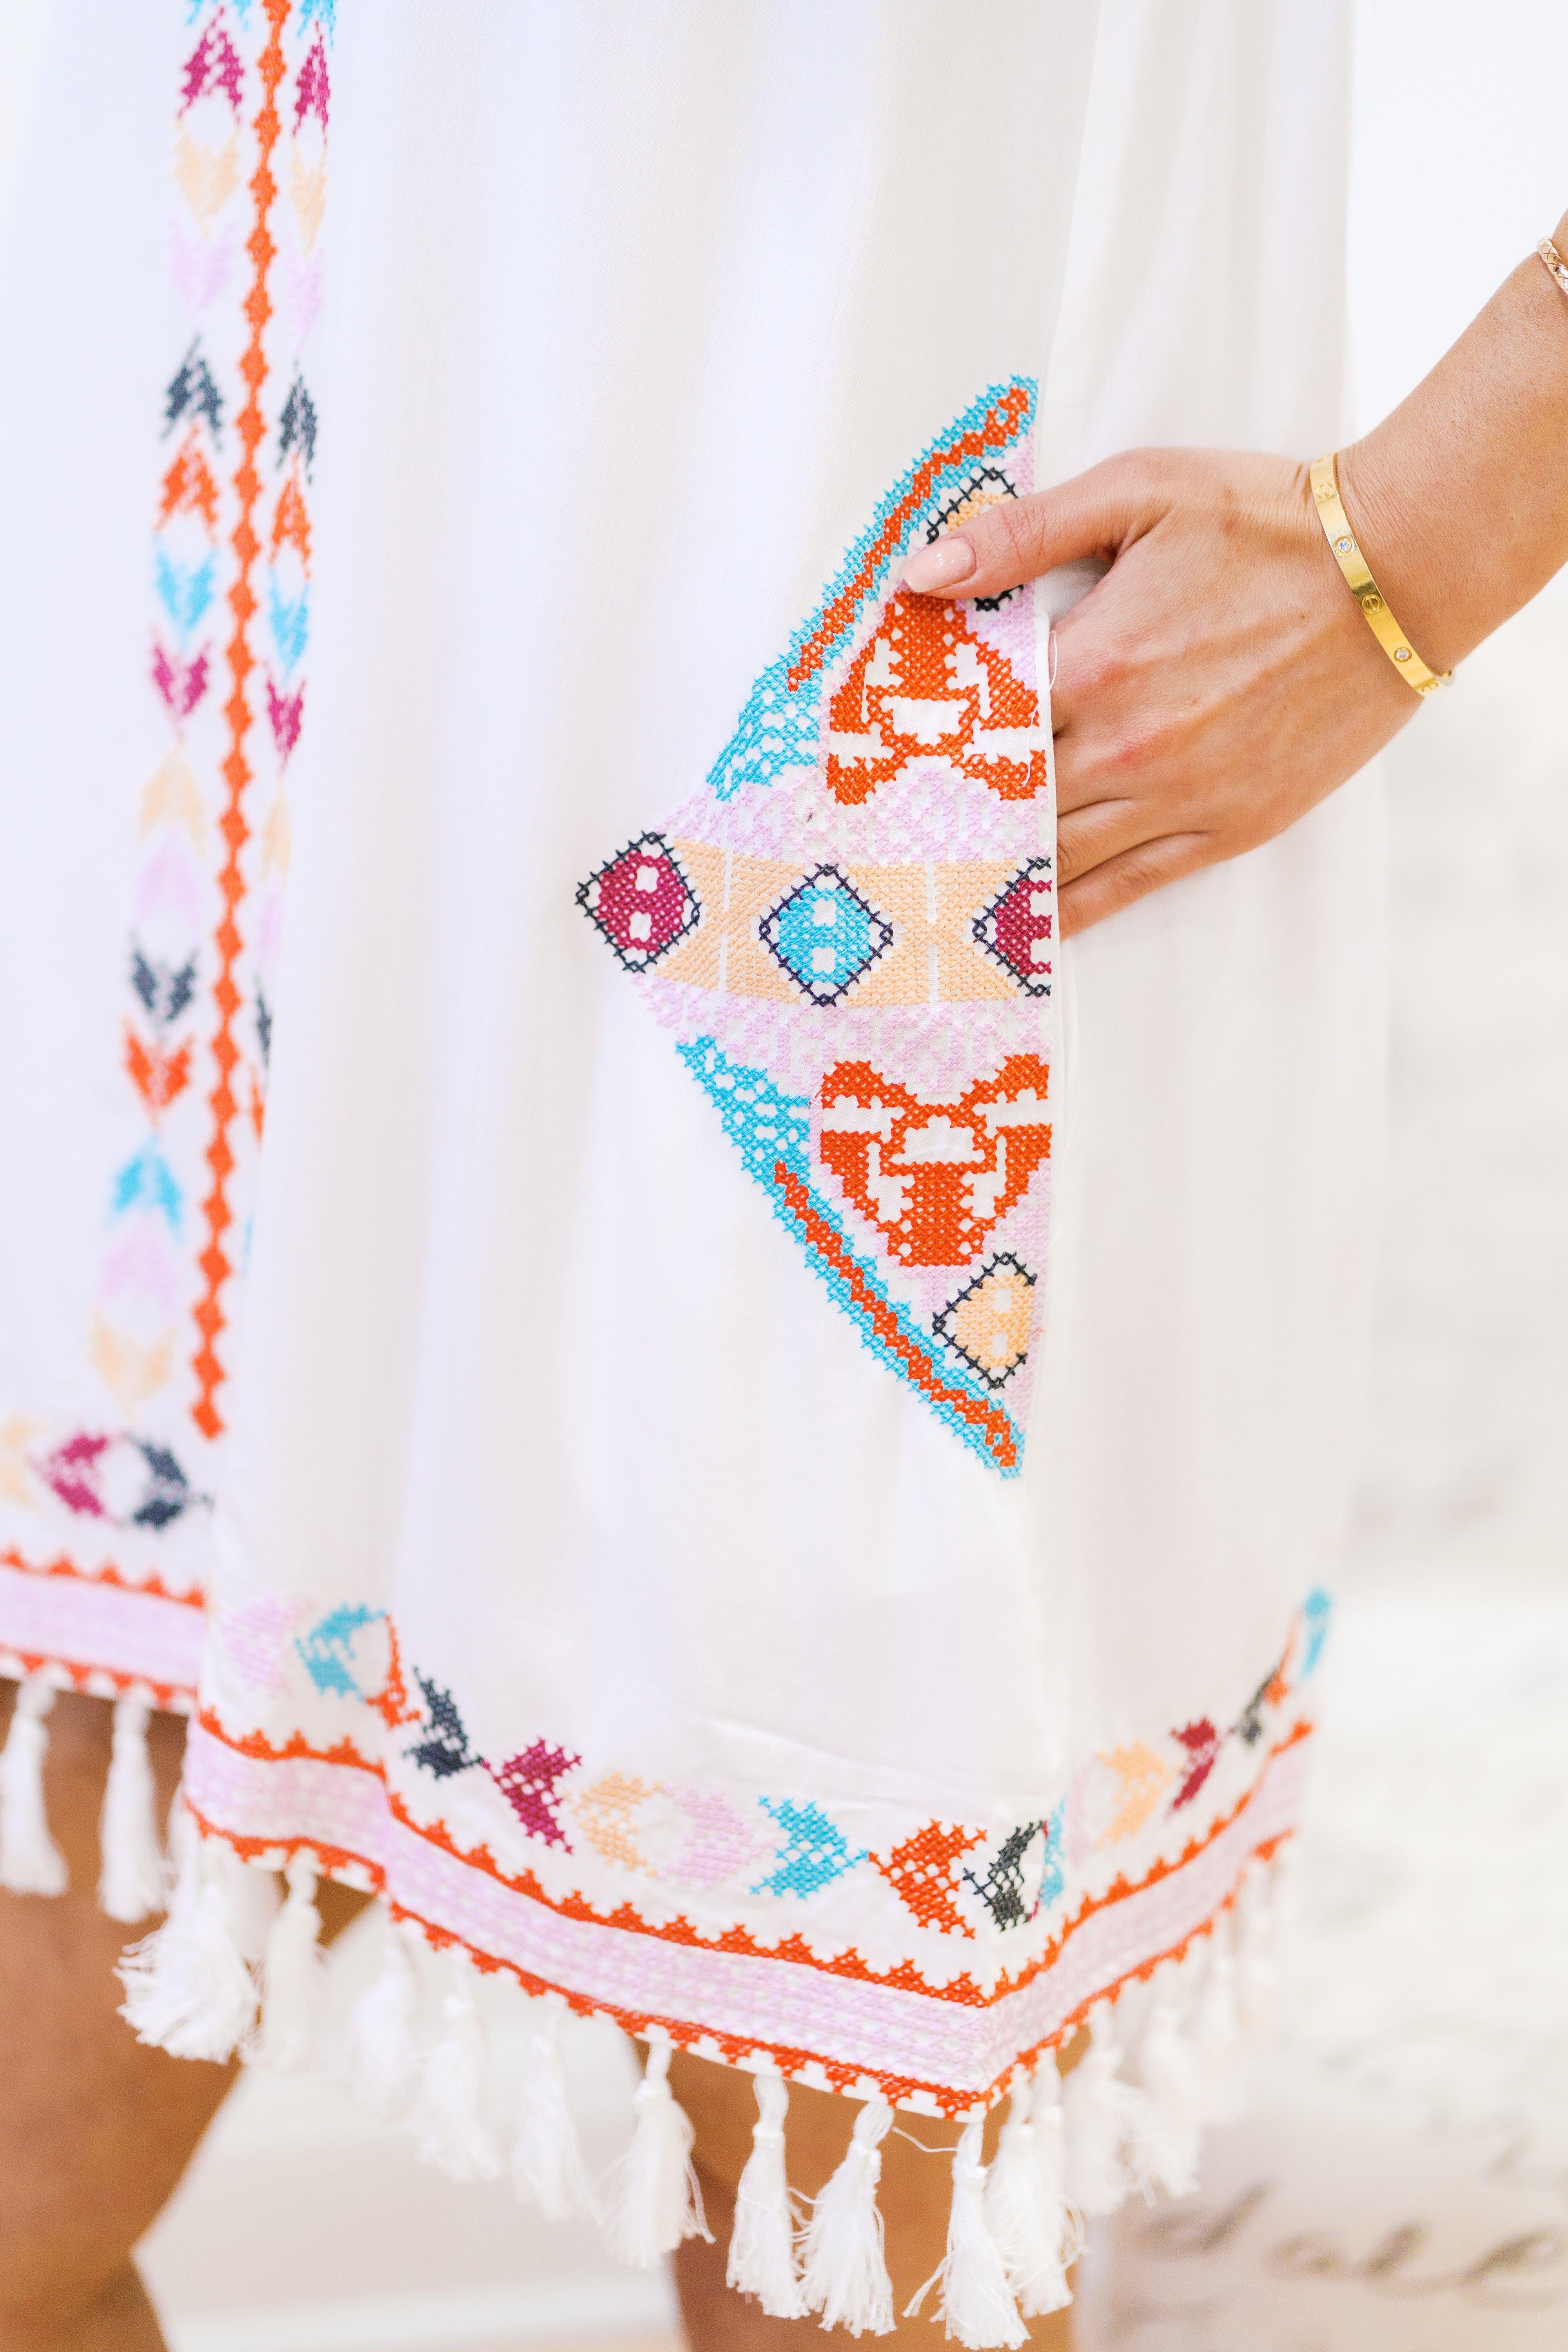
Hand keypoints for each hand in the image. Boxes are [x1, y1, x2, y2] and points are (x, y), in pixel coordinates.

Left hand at [901, 447, 1415, 934]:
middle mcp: (1127, 745)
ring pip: (1057, 860)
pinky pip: (1125, 889)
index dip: (926, 746)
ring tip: (940, 897)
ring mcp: (1178, 797)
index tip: (880, 769)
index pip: (978, 724)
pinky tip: (1028, 924)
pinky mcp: (1226, 828)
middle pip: (1006, 805)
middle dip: (949, 824)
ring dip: (998, 878)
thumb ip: (1024, 534)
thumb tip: (925, 573)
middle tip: (891, 848)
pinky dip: (1069, 911)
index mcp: (1095, 663)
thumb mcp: (1140, 492)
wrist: (1395, 570)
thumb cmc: (1267, 522)